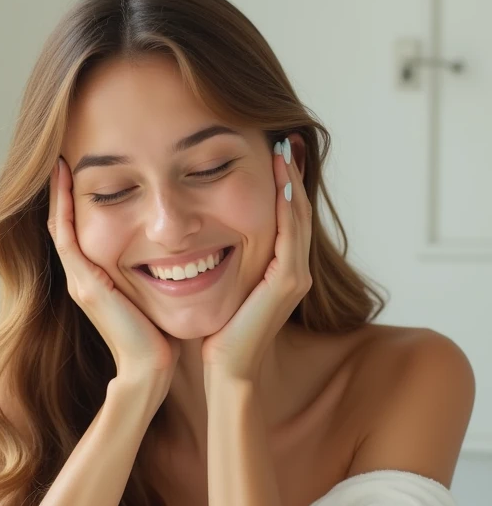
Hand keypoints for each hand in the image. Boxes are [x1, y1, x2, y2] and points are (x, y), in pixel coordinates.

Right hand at [47, 157, 180, 385]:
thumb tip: (177, 247)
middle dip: (63, 189)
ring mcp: (79, 279)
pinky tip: (65, 177)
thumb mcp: (155, 292)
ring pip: (60, 223)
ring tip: (59, 158)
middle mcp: (82, 276)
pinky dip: (63, 205)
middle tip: (63, 153)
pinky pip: (66, 235)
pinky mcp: (85, 283)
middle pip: (64, 222)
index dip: (76, 198)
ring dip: (58, 191)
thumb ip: (155, 270)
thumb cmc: (161, 336)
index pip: (80, 229)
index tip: (81, 166)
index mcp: (96, 278)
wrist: (152, 369)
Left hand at [201, 138, 312, 379]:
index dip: (283, 181)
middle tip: (284, 136)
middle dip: (291, 172)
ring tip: (283, 149)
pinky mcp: (287, 284)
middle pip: (298, 209)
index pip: (287, 214)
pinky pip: (291, 236)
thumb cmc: (218, 330)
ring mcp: (295, 277)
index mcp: (282, 268)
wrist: (225, 368)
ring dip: (292, 182)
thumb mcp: (224, 282)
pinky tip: (280, 182)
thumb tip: (205, 231)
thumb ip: (226, 256)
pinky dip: (288, 207)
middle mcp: (295, 270)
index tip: (272, 148)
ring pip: (299, 217)